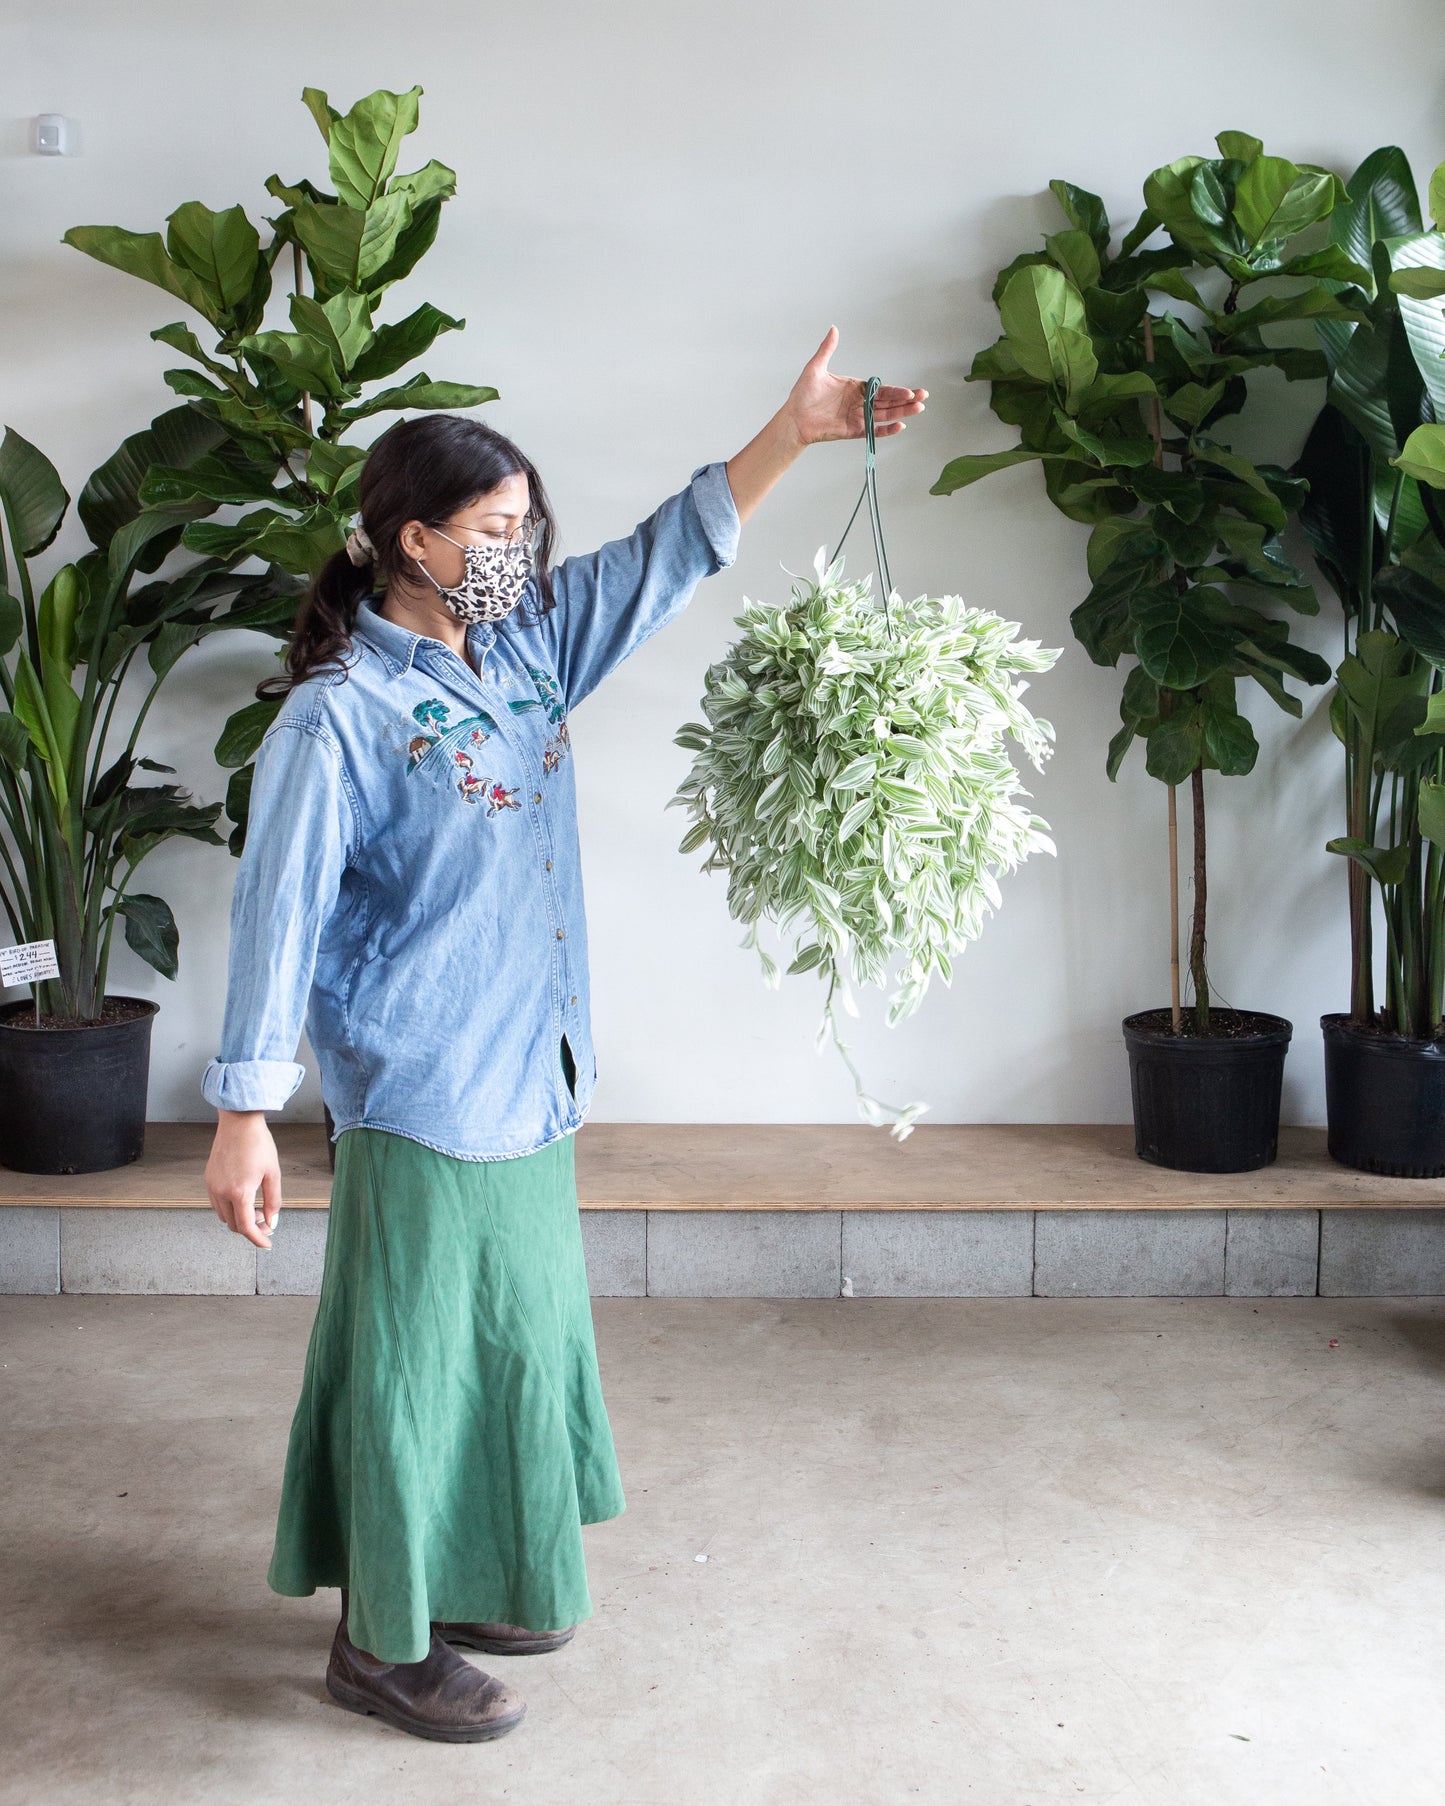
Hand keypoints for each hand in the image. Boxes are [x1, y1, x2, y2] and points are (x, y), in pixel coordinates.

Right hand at [204, 1110, 282, 1250]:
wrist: (239, 1123)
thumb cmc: (258, 1144)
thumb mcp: (272, 1173)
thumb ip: (273, 1200)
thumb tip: (272, 1221)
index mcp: (239, 1192)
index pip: (246, 1227)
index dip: (258, 1239)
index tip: (267, 1243)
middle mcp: (221, 1192)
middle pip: (234, 1225)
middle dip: (251, 1228)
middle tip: (267, 1220)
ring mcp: (212, 1186)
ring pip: (224, 1216)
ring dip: (239, 1218)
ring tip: (256, 1207)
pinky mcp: (208, 1179)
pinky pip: (217, 1204)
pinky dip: (229, 1208)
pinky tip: (243, 1198)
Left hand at [783, 326, 926, 447]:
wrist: (793, 418)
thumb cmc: (802, 394)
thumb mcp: (816, 367)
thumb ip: (827, 349)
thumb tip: (834, 328)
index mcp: (855, 388)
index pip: (881, 389)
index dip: (896, 390)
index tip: (910, 390)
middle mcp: (859, 403)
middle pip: (887, 402)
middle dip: (906, 400)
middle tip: (923, 397)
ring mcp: (857, 418)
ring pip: (884, 415)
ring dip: (901, 413)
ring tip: (917, 409)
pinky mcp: (852, 431)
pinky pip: (872, 431)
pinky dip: (885, 430)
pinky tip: (899, 426)